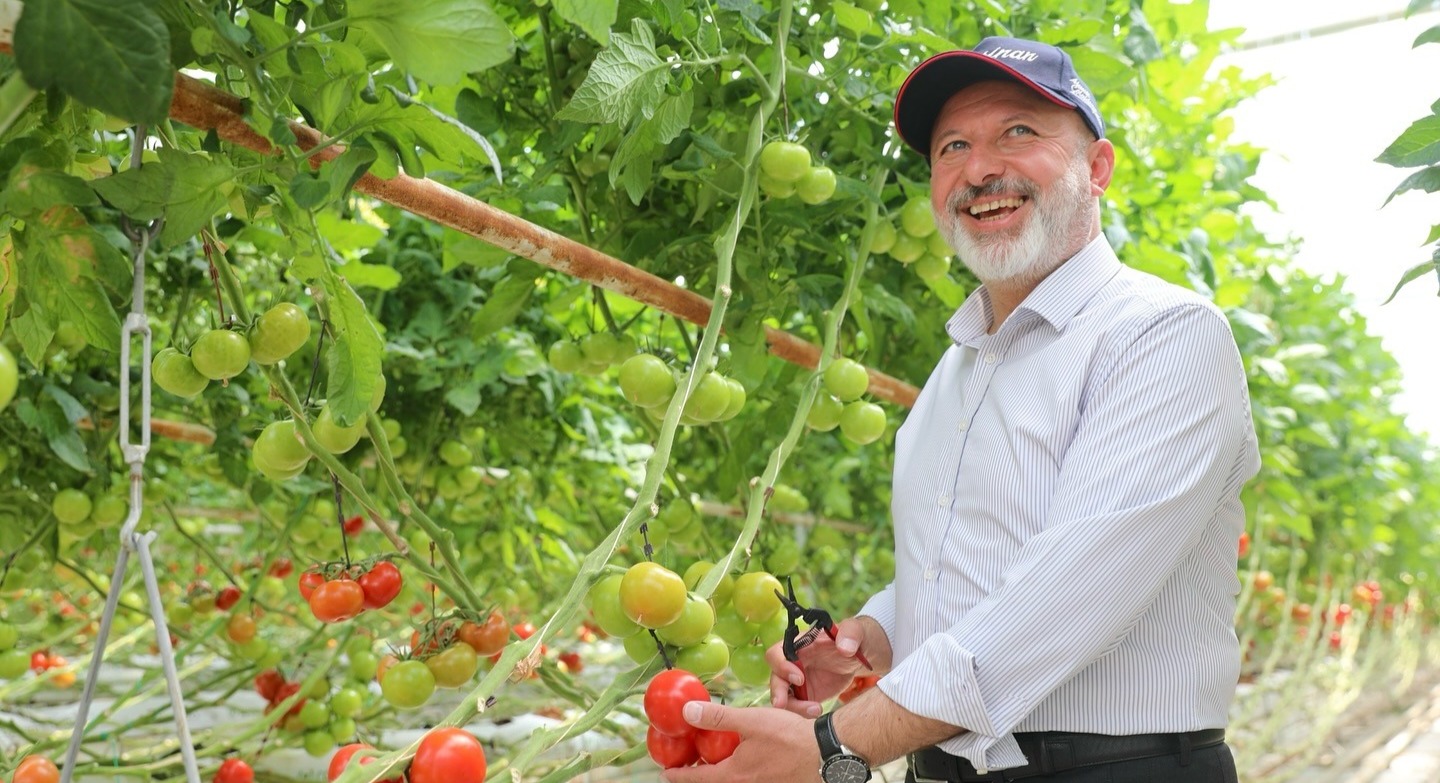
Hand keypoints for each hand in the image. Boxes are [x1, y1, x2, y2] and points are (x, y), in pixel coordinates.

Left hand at [661, 701, 819, 782]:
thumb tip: (687, 712)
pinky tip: (747, 755)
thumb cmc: (791, 738)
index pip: (698, 779)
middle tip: (689, 763)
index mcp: (735, 775)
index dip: (680, 775)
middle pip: (716, 782)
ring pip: (735, 780)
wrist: (828, 754)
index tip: (666, 773)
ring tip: (717, 757)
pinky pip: (751, 779)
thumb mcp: (751, 721)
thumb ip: (719, 718)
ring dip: (723, 770)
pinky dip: (741, 770)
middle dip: (701, 774)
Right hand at [767, 615, 890, 716]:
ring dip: (793, 706)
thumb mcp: (856, 631)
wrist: (863, 655)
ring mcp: (798, 680)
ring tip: (815, 710)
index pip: (777, 653)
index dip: (782, 665)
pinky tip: (818, 712)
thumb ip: (851, 633)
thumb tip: (845, 647)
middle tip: (783, 704)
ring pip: (783, 695)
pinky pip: (796, 706)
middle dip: (777, 691)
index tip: (799, 678)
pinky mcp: (807, 694)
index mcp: (800, 643)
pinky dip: (802, 712)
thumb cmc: (855, 638)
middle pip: (775, 677)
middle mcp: (794, 661)